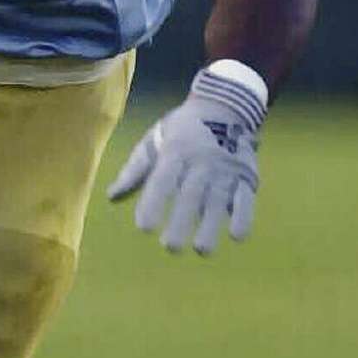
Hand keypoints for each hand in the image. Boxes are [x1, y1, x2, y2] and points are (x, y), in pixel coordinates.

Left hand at [107, 62, 267, 255]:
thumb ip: (134, 170)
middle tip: (170, 248)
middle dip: (182, 221)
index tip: (144, 228)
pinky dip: (243, 216)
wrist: (224, 106)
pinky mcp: (246, 175)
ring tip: (201, 250)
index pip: (163, 180)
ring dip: (212, 226)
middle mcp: (201, 161)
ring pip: (219, 200)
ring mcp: (226, 168)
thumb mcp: (153, 141)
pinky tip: (236, 236)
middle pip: (191, 194)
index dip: (154, 203)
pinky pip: (246, 197)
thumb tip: (111, 197)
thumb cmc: (179, 130)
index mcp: (175, 151)